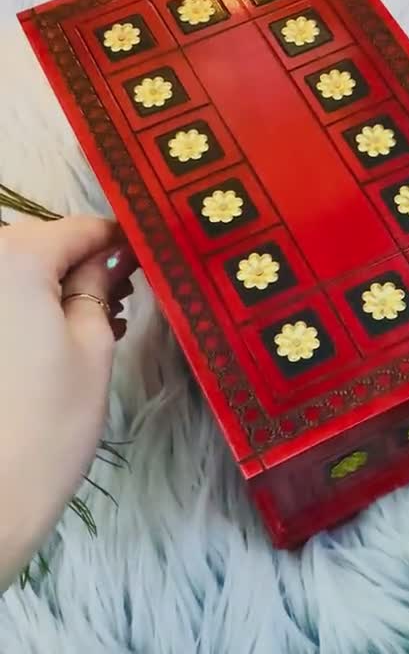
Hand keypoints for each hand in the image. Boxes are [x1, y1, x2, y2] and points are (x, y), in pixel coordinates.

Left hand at [0, 215, 134, 589]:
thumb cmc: (49, 425)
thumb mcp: (93, 346)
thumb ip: (98, 287)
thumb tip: (106, 258)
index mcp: (13, 259)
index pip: (76, 228)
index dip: (117, 239)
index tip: (147, 255)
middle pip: (39, 246)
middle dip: (81, 266)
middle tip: (124, 298)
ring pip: (15, 275)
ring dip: (52, 290)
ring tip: (98, 326)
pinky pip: (0, 304)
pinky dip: (25, 310)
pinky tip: (57, 340)